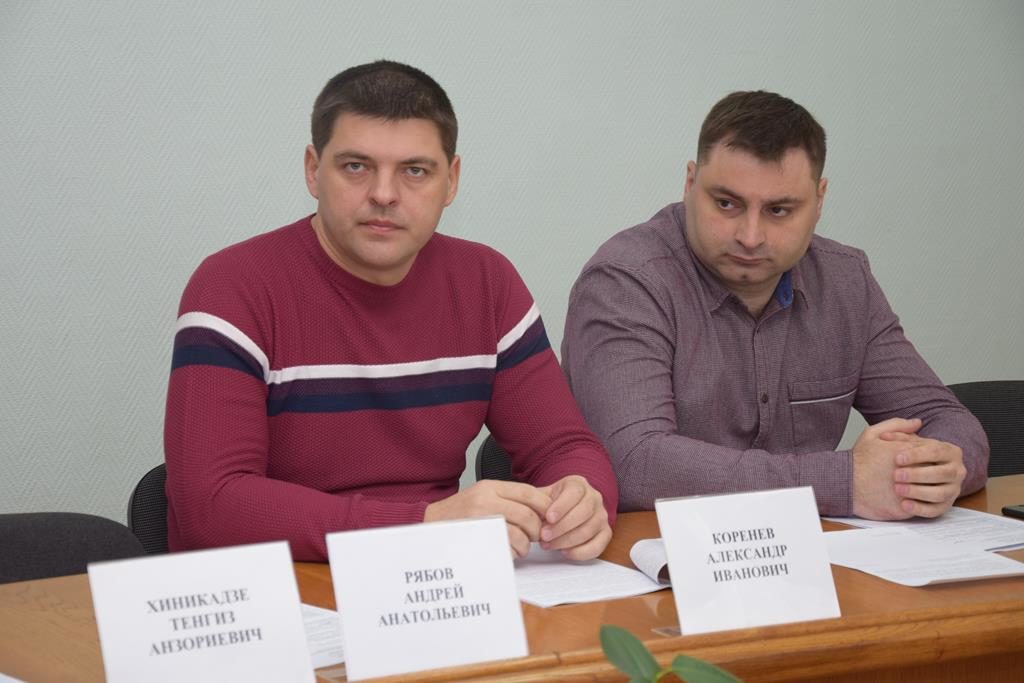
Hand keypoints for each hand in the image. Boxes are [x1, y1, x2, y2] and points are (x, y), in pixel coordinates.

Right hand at [424, 480, 550, 558]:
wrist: (429, 524)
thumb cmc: (458, 513)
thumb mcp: (482, 495)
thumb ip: (507, 499)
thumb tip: (540, 509)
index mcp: (489, 487)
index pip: (528, 492)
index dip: (544, 505)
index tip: (550, 516)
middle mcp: (485, 500)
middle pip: (527, 515)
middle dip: (537, 529)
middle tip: (536, 536)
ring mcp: (481, 521)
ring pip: (520, 534)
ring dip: (526, 545)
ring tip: (522, 547)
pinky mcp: (478, 540)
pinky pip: (506, 549)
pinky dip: (513, 554)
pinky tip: (509, 552)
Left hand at [536, 475, 610, 560]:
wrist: (564, 509)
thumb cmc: (551, 503)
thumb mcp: (542, 496)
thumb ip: (537, 503)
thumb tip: (528, 515)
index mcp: (578, 484)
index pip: (574, 492)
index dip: (561, 506)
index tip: (548, 518)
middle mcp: (594, 497)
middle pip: (583, 512)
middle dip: (562, 527)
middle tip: (544, 536)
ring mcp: (602, 515)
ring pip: (590, 529)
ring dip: (567, 540)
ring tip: (549, 545)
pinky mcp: (605, 532)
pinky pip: (598, 545)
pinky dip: (581, 551)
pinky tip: (565, 552)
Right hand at [851, 417, 921, 519]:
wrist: (844, 484)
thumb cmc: (857, 461)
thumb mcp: (872, 434)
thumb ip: (897, 425)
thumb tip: (917, 423)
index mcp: (906, 453)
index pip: (931, 451)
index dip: (926, 453)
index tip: (918, 457)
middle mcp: (910, 472)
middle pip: (934, 469)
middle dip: (931, 469)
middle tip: (921, 470)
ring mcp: (908, 491)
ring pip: (931, 489)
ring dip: (928, 486)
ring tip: (918, 484)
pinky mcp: (904, 508)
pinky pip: (922, 506)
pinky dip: (921, 502)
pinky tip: (913, 497)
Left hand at [880, 430, 965, 517]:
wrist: (905, 474)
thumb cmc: (904, 455)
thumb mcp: (901, 440)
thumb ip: (901, 430)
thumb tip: (914, 422)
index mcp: (949, 451)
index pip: (937, 451)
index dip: (917, 455)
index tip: (897, 458)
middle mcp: (956, 470)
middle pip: (943, 473)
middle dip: (918, 474)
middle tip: (896, 475)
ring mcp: (952, 489)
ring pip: (940, 493)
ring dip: (918, 492)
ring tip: (898, 489)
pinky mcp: (944, 506)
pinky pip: (936, 510)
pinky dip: (920, 509)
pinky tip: (904, 505)